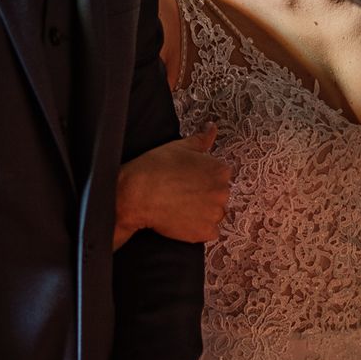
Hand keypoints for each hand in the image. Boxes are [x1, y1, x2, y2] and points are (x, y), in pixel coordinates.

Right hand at [113, 125, 230, 247]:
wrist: (137, 195)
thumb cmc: (156, 167)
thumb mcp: (180, 147)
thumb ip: (202, 138)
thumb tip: (212, 127)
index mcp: (220, 169)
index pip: (221, 175)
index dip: (204, 178)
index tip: (189, 180)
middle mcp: (222, 192)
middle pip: (220, 195)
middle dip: (206, 195)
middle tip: (183, 194)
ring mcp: (215, 213)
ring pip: (215, 214)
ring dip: (204, 212)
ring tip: (181, 208)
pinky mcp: (205, 232)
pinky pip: (209, 232)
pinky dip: (198, 229)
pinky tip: (182, 220)